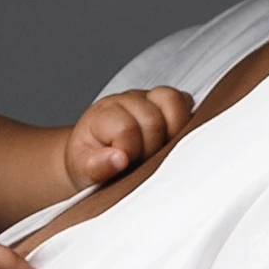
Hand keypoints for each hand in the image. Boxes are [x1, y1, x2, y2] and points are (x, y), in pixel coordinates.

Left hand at [62, 82, 195, 189]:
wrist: (93, 154)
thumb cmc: (89, 161)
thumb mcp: (82, 169)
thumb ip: (95, 166)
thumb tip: (118, 159)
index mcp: (105, 113)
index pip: (127, 127)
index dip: (129, 152)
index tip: (123, 164)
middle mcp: (128, 100)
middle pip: (155, 121)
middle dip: (151, 149)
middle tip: (141, 162)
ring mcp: (150, 99)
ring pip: (175, 104)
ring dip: (172, 134)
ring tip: (158, 151)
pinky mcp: (168, 104)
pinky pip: (186, 103)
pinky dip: (184, 123)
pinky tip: (170, 141)